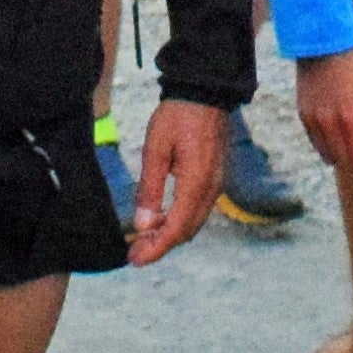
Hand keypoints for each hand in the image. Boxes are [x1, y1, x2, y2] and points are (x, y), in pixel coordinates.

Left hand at [126, 99, 228, 261]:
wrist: (206, 91)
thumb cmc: (177, 116)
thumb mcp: (155, 150)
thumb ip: (150, 189)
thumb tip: (144, 225)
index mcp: (197, 183)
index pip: (177, 228)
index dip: (156, 249)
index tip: (135, 260)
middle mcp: (212, 189)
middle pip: (188, 230)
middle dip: (161, 246)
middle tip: (135, 254)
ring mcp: (217, 184)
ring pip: (194, 222)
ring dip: (170, 235)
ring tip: (144, 240)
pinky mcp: (215, 177)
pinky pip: (199, 209)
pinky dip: (180, 220)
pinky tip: (162, 219)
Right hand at [290, 43, 352, 178]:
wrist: (323, 40)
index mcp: (352, 118)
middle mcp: (330, 125)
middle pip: (347, 161)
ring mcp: (313, 121)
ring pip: (329, 155)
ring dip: (346, 156)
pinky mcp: (302, 116)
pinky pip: (316, 143)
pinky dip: (330, 147)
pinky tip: (340, 137)